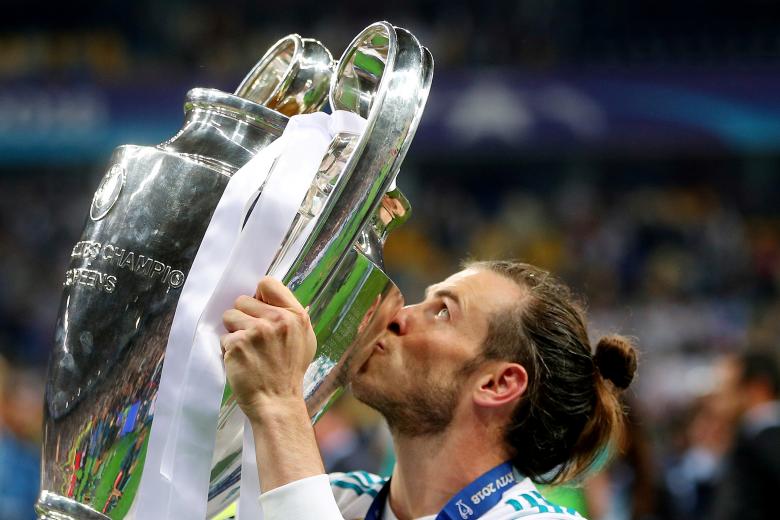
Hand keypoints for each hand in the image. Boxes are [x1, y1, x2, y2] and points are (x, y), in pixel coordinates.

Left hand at [221, 276, 316, 421]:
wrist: (277, 402)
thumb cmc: (289, 371)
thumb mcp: (304, 339)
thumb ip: (290, 315)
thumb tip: (268, 298)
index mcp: (296, 315)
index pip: (267, 283)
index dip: (259, 295)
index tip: (258, 309)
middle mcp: (277, 320)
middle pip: (243, 299)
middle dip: (244, 317)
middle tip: (254, 338)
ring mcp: (256, 331)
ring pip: (229, 316)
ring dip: (234, 331)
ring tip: (247, 349)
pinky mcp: (237, 344)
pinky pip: (223, 336)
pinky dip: (228, 349)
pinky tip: (242, 361)